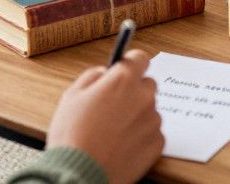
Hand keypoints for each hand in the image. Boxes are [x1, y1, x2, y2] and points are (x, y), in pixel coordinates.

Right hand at [46, 49, 164, 183]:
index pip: (140, 58)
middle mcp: (143, 97)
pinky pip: (152, 132)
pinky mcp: (157, 142)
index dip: (130, 65)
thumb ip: (92, 76)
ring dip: (136, 115)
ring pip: (149, 110)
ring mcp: (153, 120)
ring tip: (113, 132)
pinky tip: (121, 145)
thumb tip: (104, 73)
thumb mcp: (71, 96)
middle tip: (113, 108)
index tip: (124, 71)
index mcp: (122, 81)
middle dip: (133, 92)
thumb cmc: (72, 136)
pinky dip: (141, 136)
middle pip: (146, 84)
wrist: (79, 173)